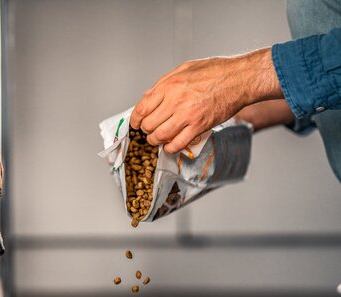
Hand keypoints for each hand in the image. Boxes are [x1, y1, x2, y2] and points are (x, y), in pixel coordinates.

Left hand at [130, 48, 283, 153]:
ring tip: (157, 139)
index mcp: (169, 86)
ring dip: (155, 141)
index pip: (141, 109)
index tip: (136, 123)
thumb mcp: (183, 69)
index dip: (135, 119)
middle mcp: (175, 101)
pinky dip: (170, 148)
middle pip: (149, 125)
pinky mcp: (199, 126)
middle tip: (149, 130)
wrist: (240, 79)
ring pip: (160, 136)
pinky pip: (178, 144)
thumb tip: (147, 97)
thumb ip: (163, 84)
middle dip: (146, 130)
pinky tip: (170, 145)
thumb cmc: (216, 71)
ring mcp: (187, 115)